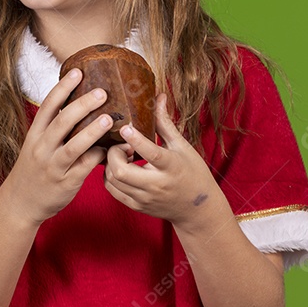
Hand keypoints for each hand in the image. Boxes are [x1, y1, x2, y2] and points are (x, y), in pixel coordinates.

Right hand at [0, 68, 112, 226]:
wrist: (20, 203)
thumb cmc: (34, 169)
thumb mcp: (37, 145)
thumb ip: (54, 128)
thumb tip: (81, 104)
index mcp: (35, 135)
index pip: (48, 106)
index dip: (63, 88)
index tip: (77, 72)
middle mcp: (42, 148)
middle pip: (61, 122)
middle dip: (81, 105)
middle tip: (102, 92)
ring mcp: (54, 166)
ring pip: (73, 146)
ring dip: (92, 131)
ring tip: (108, 119)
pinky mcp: (66, 183)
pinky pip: (85, 167)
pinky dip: (99, 156)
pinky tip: (113, 149)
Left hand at [104, 93, 224, 229]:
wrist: (198, 209)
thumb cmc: (193, 173)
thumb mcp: (182, 147)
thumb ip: (165, 124)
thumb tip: (159, 97)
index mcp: (171, 167)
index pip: (151, 153)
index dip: (135, 139)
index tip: (125, 127)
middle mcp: (156, 185)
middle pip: (121, 171)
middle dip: (114, 153)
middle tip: (123, 144)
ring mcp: (144, 198)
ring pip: (112, 180)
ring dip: (110, 163)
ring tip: (123, 155)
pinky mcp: (136, 206)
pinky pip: (112, 191)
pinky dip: (110, 176)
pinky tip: (120, 167)